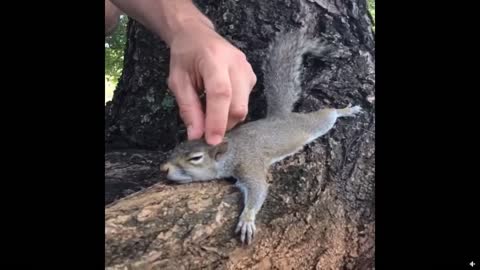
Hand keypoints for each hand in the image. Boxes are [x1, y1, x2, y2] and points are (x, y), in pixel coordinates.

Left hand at [167, 21, 256, 144]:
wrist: (197, 35)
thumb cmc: (185, 56)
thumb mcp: (178, 81)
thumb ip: (188, 109)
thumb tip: (196, 135)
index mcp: (214, 59)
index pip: (221, 94)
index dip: (217, 120)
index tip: (211, 140)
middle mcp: (236, 63)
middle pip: (238, 105)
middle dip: (222, 125)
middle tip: (205, 130)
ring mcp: (247, 69)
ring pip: (243, 107)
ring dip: (226, 119)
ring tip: (208, 111)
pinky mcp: (251, 77)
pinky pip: (245, 102)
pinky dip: (231, 110)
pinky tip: (218, 104)